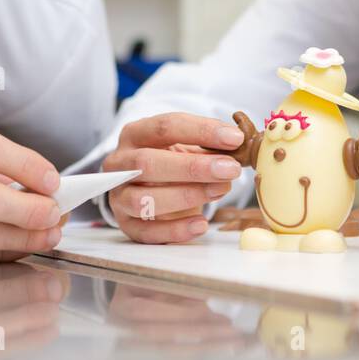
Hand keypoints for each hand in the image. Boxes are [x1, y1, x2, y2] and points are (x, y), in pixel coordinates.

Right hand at [103, 113, 244, 243]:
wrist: (151, 188)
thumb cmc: (172, 162)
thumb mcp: (187, 147)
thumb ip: (208, 147)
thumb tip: (240, 148)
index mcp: (135, 134)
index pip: (164, 127)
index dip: (201, 131)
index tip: (235, 138)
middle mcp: (120, 163)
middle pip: (148, 163)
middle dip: (193, 167)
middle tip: (230, 169)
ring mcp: (118, 195)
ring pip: (143, 199)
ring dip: (185, 196)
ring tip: (220, 191)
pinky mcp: (126, 224)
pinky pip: (146, 232)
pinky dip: (175, 230)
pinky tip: (200, 224)